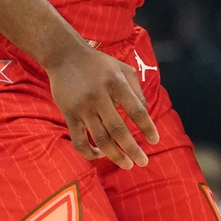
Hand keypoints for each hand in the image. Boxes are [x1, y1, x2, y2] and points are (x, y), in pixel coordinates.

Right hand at [45, 42, 158, 168]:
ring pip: (100, 138)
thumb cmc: (100, 64)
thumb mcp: (124, 69)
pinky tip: (101, 156)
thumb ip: (136, 90)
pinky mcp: (69, 115)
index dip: (147, 127)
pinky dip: (89, 152)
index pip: (136, 110)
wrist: (65, 56)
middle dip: (133, 149)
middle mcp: (100, 97)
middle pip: (119, 130)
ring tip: (127, 164)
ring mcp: (83, 108)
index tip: (155, 141)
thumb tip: (144, 113)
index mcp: (117, 84)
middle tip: (143, 162)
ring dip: (115, 155)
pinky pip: (79, 140)